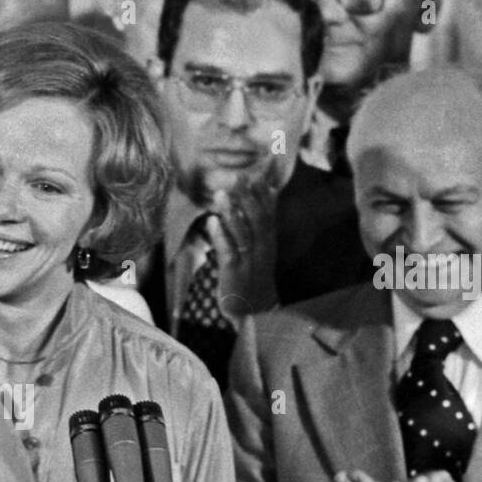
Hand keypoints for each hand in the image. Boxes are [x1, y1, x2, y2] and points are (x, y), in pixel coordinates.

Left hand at [209, 177, 278, 320]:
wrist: (253, 313)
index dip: (265, 190)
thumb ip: (254, 226)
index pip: (269, 211)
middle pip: (258, 219)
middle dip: (249, 197)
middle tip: (239, 176)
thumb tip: (252, 202)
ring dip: (232, 212)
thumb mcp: (257, 250)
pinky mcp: (234, 273)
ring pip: (243, 233)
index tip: (262, 168)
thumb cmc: (251, 278)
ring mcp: (249, 261)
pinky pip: (228, 252)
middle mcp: (262, 248)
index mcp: (268, 241)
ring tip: (220, 193)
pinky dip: (220, 236)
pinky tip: (211, 222)